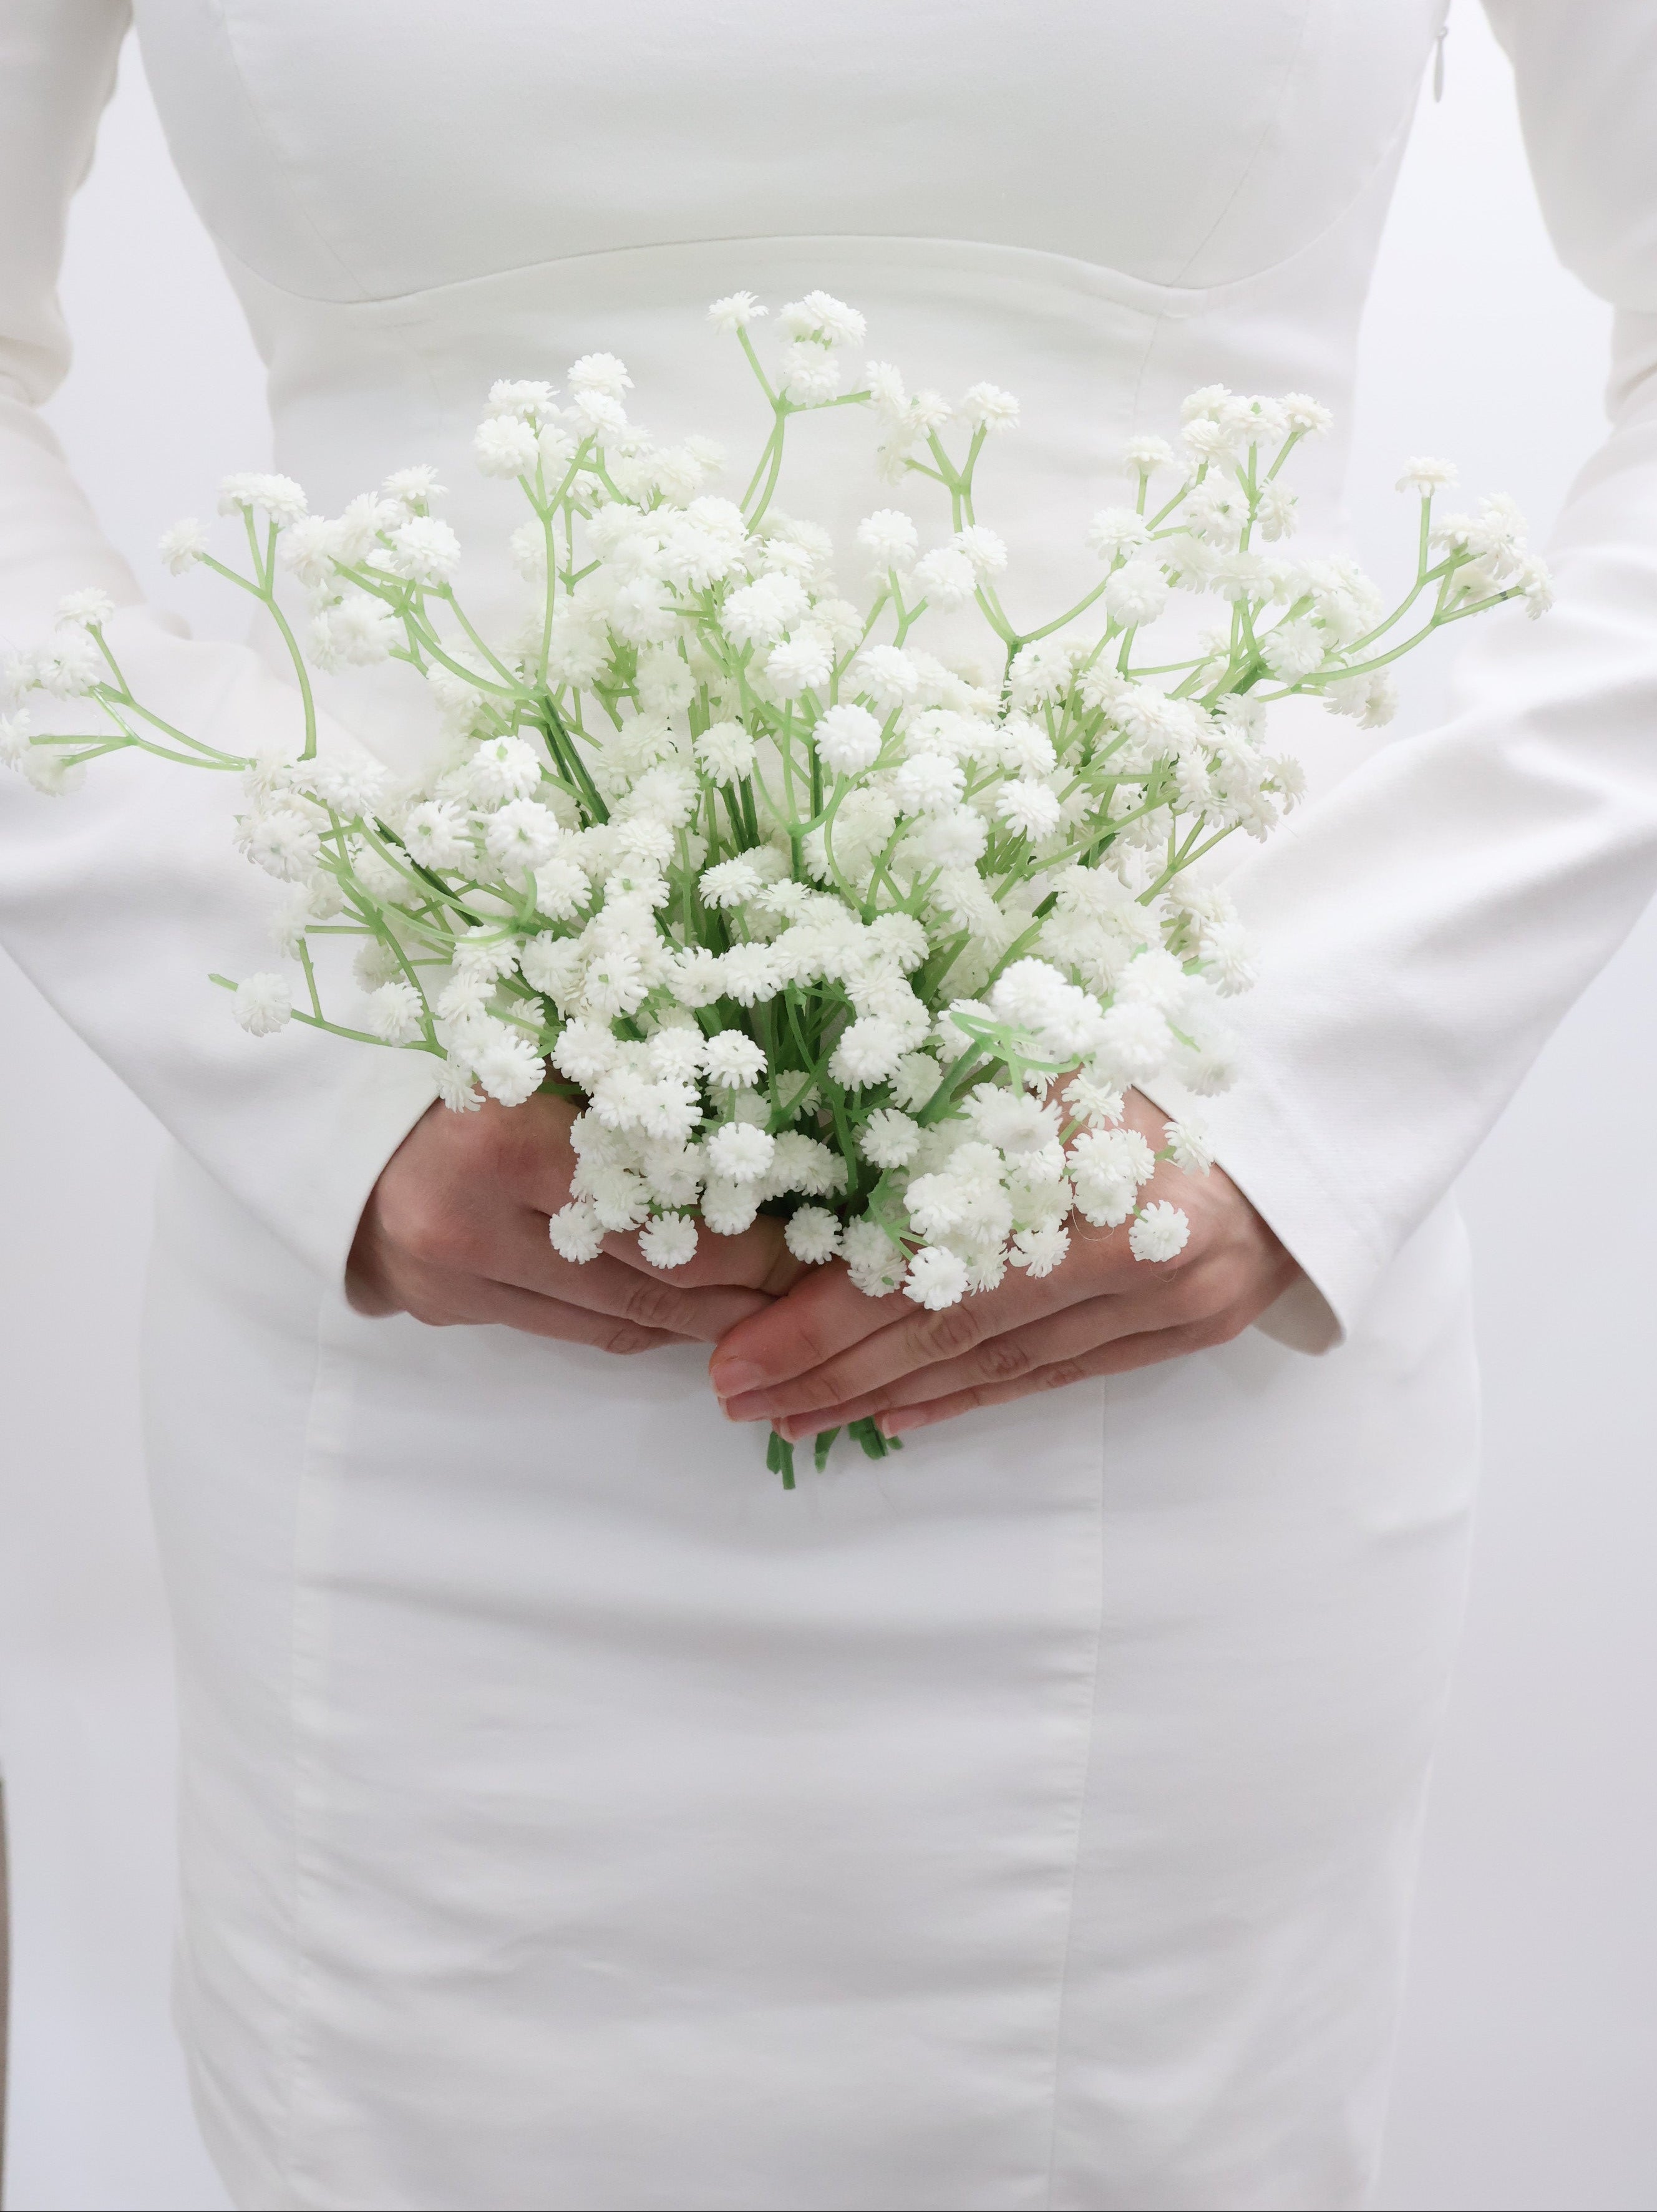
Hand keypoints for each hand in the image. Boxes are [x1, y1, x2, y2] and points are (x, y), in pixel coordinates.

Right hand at [349, 1093, 799, 1351]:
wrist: (322, 1132)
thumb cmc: (442, 1070)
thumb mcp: (529, 1056)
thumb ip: (617, 1090)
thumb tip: (743, 1125)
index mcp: (502, 1142)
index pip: (653, 1207)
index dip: (740, 1232)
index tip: (806, 1232)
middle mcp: (479, 1223)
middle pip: (644, 1277)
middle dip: (740, 1289)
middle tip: (812, 1287)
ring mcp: (465, 1281)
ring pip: (616, 1321)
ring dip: (703, 1321)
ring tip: (773, 1312)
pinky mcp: (459, 1312)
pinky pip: (576, 1333)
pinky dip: (643, 1328)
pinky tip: (694, 1319)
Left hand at [708, 1092, 1300, 1437]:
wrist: (1319, 1091)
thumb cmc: (1173, 1046)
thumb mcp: (1066, 1046)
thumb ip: (964, 1100)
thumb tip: (834, 1148)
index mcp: (1101, 1174)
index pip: (936, 1272)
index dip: (831, 1319)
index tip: (741, 1352)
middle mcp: (1138, 1255)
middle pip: (956, 1331)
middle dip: (834, 1370)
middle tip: (736, 1397)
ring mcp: (1168, 1305)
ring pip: (998, 1367)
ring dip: (886, 1395)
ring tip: (793, 1418)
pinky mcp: (1182, 1333)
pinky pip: (1054, 1377)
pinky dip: (966, 1398)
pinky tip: (895, 1417)